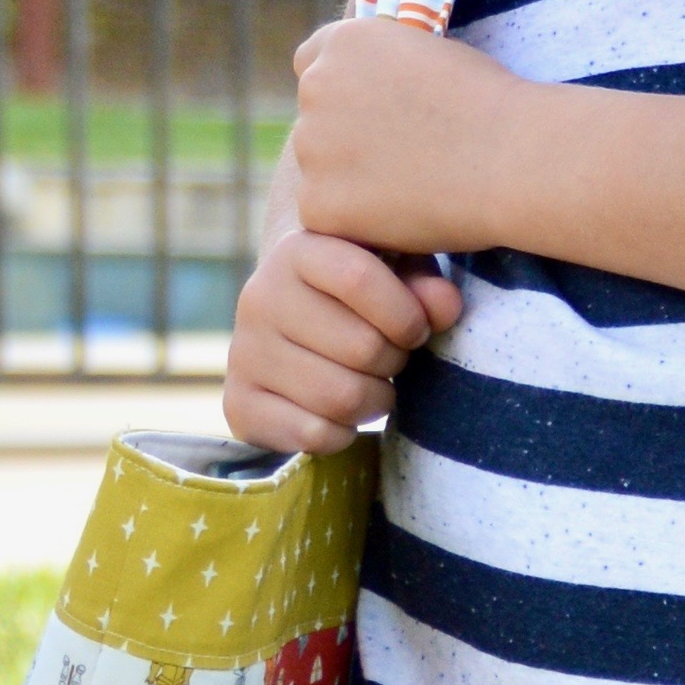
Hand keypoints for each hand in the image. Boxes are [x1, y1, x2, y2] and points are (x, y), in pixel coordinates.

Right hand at [223, 217, 459, 456]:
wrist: (296, 327)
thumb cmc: (365, 295)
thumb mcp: (399, 273)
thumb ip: (425, 285)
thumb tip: (446, 305)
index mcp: (298, 251)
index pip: (359, 278)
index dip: (406, 315)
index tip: (416, 329)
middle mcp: (260, 297)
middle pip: (360, 347)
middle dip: (395, 361)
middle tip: (392, 357)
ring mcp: (244, 352)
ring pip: (339, 397)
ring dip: (375, 400)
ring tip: (373, 383)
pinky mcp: (238, 404)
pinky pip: (312, 434)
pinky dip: (343, 433)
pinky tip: (341, 412)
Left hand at [287, 12, 527, 261]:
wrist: (512, 157)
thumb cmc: (491, 104)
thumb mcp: (431, 52)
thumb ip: (387, 66)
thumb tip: (376, 85)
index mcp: (344, 42)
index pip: (311, 63)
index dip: (342, 91)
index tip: (371, 113)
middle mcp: (316, 86)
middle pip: (314, 120)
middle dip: (345, 139)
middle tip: (404, 160)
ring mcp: (311, 146)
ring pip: (320, 171)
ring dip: (351, 182)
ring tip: (414, 187)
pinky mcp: (318, 203)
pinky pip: (328, 217)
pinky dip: (358, 223)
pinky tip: (404, 215)